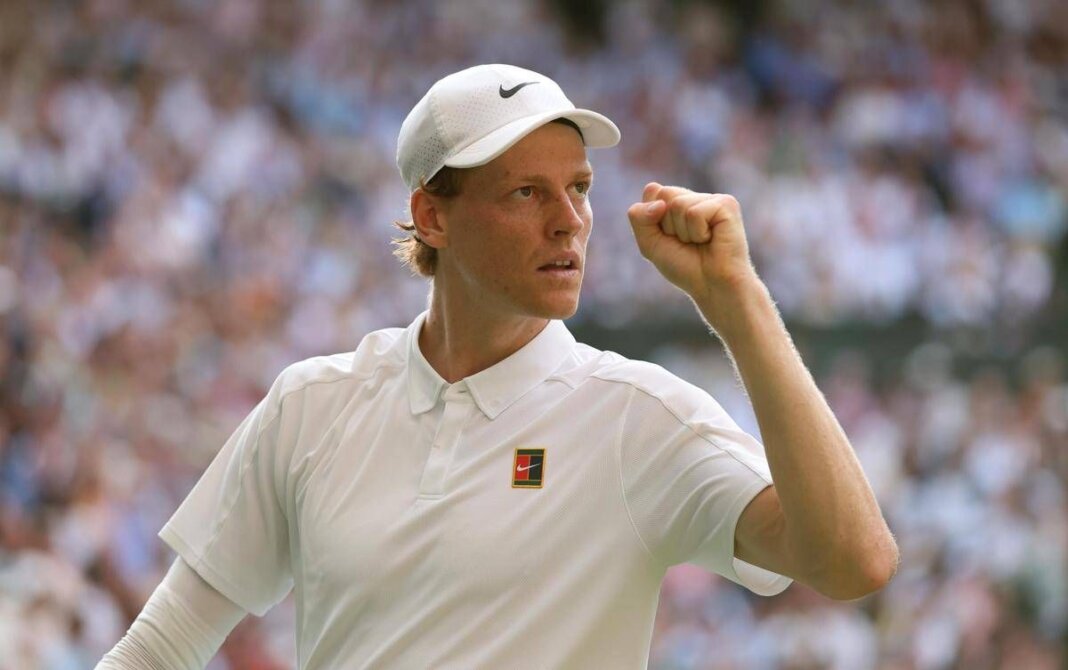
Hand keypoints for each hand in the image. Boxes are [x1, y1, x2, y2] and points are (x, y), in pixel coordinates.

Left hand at [626, 182, 757, 305]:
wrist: (712, 286)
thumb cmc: (685, 267)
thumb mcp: (649, 243)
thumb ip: (639, 217)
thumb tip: (655, 188)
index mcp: (679, 202)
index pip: (653, 193)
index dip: (654, 221)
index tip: (671, 239)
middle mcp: (696, 197)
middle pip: (664, 195)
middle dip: (668, 225)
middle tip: (687, 242)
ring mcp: (712, 199)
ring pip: (678, 204)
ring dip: (684, 232)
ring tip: (700, 242)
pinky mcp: (727, 204)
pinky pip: (694, 213)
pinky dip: (697, 232)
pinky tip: (711, 239)